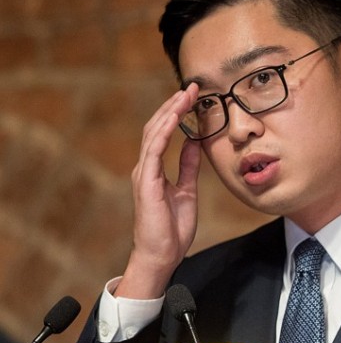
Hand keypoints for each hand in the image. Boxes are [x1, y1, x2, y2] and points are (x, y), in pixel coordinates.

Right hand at [118, 83, 201, 298]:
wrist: (162, 254)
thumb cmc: (172, 227)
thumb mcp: (187, 189)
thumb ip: (188, 165)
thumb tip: (195, 142)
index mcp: (155, 169)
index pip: (164, 132)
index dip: (177, 112)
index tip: (194, 96)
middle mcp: (146, 167)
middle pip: (157, 127)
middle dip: (174, 105)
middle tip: (192, 87)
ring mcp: (144, 174)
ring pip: (154, 134)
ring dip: (169, 112)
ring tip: (185, 95)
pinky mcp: (146, 183)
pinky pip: (154, 151)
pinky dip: (163, 132)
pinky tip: (173, 118)